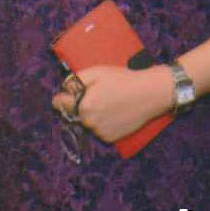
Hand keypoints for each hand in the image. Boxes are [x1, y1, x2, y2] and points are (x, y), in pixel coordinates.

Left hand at [50, 64, 173, 142]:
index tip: (68, 92)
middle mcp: (89, 122)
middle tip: (97, 94)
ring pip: (87, 123)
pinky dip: (103, 123)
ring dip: (92, 115)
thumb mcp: (96, 72)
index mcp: (82, 106)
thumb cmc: (123, 80)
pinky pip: (99, 131)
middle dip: (80, 104)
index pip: (58, 104)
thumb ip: (74, 80)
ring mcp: (100, 132)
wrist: (150, 94)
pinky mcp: (111, 138)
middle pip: (74, 113)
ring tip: (109, 102)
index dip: (63, 96)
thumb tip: (64, 88)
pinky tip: (115, 112)